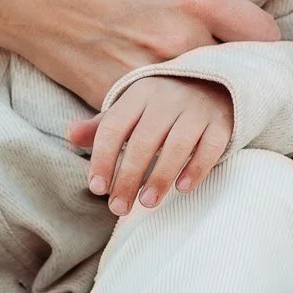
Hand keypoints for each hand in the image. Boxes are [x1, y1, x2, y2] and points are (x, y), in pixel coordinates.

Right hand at [0, 0, 280, 109]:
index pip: (263, 35)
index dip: (266, 39)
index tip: (254, 37)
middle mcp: (175, 41)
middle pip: (236, 75)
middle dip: (238, 72)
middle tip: (231, 68)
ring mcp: (143, 73)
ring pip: (196, 102)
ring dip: (201, 98)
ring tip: (199, 92)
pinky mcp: (111, 95)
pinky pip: (150, 117)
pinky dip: (158, 115)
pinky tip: (161, 108)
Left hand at [71, 77, 234, 216]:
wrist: (214, 84)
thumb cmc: (162, 105)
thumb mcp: (131, 108)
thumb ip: (102, 126)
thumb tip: (70, 135)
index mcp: (139, 94)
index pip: (114, 127)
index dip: (103, 159)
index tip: (96, 188)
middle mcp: (167, 99)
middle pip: (143, 141)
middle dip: (128, 177)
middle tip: (118, 208)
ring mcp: (197, 109)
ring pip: (177, 145)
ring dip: (160, 177)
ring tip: (147, 204)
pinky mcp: (221, 123)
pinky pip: (210, 147)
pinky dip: (197, 168)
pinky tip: (183, 188)